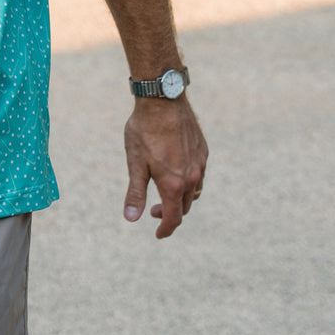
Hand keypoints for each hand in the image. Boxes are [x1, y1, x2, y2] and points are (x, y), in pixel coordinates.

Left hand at [123, 97, 207, 238]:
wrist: (163, 100)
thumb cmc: (145, 130)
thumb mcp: (135, 163)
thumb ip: (135, 193)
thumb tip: (131, 219)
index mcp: (174, 184)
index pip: (173, 218)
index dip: (165, 230)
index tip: (158, 234)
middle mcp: (191, 177)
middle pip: (184, 207)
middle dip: (170, 213)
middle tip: (154, 211)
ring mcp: (199, 164)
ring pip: (195, 192)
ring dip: (181, 199)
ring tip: (166, 194)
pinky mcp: (202, 151)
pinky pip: (199, 174)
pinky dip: (189, 182)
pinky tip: (177, 173)